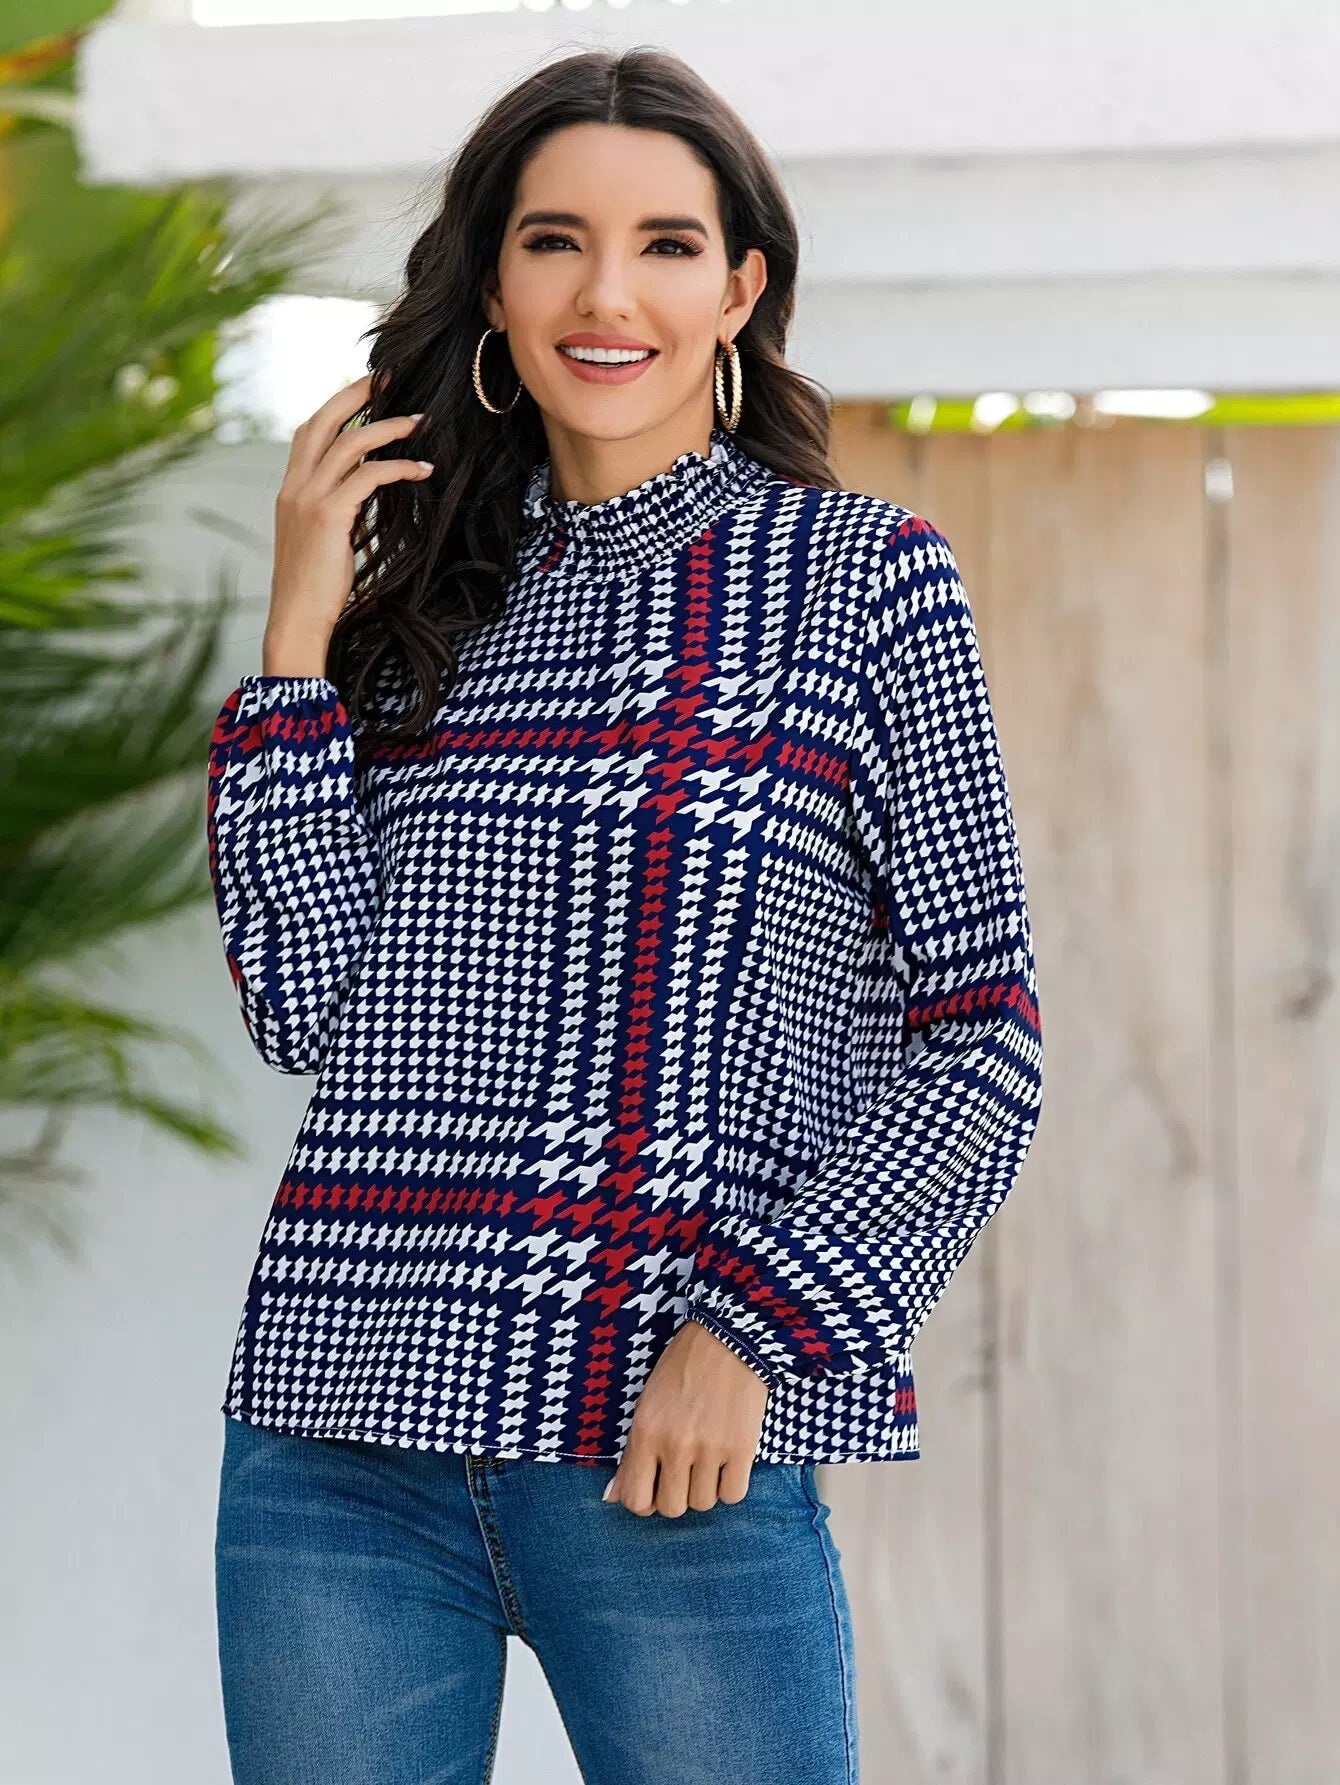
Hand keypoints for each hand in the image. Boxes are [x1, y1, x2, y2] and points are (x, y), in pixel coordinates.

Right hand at [263, 371, 433, 677]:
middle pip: (323, 420)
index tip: (367, 389)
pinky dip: (398, 467)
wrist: (297, 619)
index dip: (337, 404)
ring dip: (388, 427)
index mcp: (289, 489)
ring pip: (349, 443)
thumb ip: (335, 511)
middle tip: (391, 377)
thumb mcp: (320, 540)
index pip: (309, 430)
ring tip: (420, 422)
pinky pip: (368, 476)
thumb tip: (363, 495)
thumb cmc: (315, 588)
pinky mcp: (329, 515)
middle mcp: (294, 486)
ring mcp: (308, 498)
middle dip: (357, 394)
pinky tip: (422, 471)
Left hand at [604, 1318, 769, 1516]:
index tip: (656, 1486)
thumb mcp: (647, 1404)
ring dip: (704, 1489)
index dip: (645, 1501)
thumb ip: (631, 1454)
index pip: (636, 1499)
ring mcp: (709, 1448)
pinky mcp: (742, 1447)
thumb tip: (613, 1497)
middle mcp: (674, 1444)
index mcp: (645, 1431)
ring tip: (707, 1460)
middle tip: (684, 1471)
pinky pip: (733, 1495)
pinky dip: (730, 1485)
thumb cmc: (682, 1368)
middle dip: (677, 1495)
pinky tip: (728, 1462)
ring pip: (703, 1504)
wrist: (728, 1338)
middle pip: (671, 1508)